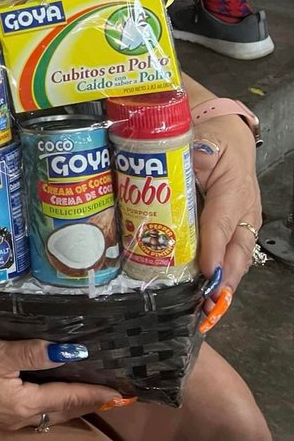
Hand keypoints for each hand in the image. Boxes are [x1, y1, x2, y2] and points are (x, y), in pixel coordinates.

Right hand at [0, 337, 123, 430]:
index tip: (120, 392)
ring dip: (70, 405)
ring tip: (87, 397)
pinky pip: (36, 412)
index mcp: (25, 402)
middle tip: (109, 396)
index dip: (95, 392)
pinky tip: (51, 398)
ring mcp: (8, 419)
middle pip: (63, 410)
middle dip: (87, 403)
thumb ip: (34, 352)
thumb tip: (72, 353)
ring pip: (50, 414)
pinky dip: (52, 405)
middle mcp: (21, 417)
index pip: (69, 396)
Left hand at [192, 114, 260, 302]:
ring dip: (222, 283)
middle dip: (224, 280)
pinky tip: (203, 290)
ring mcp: (240, 221)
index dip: (214, 249)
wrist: (223, 132)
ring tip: (206, 307)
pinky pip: (227, 253)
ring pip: (235, 258)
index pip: (222, 223)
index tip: (207, 271)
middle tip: (208, 304)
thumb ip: (200, 150)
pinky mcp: (232, 227)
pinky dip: (217, 273)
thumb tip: (197, 157)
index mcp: (235, 189)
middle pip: (237, 251)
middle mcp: (242, 211)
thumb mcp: (207, 138)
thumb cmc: (214, 137)